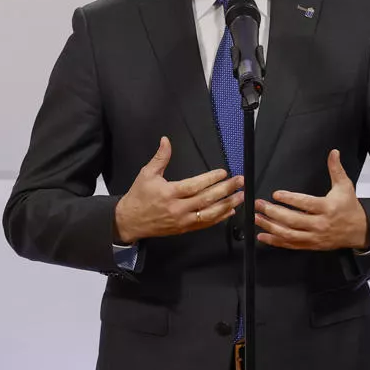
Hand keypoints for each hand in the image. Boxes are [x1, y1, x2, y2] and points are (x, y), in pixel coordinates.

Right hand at [113, 136, 243, 243]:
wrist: (129, 221)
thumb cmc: (139, 196)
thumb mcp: (147, 174)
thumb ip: (160, 157)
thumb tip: (166, 140)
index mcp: (169, 193)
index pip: (194, 186)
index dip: (211, 179)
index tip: (224, 172)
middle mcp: (177, 208)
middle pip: (206, 199)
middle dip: (226, 190)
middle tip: (239, 182)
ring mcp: (182, 220)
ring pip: (209, 214)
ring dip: (227, 205)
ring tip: (241, 196)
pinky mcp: (184, 229)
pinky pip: (205, 224)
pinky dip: (219, 218)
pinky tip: (229, 211)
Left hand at [255, 150, 369, 251]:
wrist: (359, 230)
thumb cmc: (350, 207)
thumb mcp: (345, 186)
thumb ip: (336, 169)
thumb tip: (334, 153)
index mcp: (327, 208)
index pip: (306, 203)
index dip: (290, 199)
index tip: (276, 194)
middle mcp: (320, 224)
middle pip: (293, 220)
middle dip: (273, 213)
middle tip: (260, 205)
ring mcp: (314, 236)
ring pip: (289, 234)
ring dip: (271, 227)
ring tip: (257, 218)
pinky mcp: (311, 245)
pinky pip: (290, 245)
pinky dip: (275, 241)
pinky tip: (263, 236)